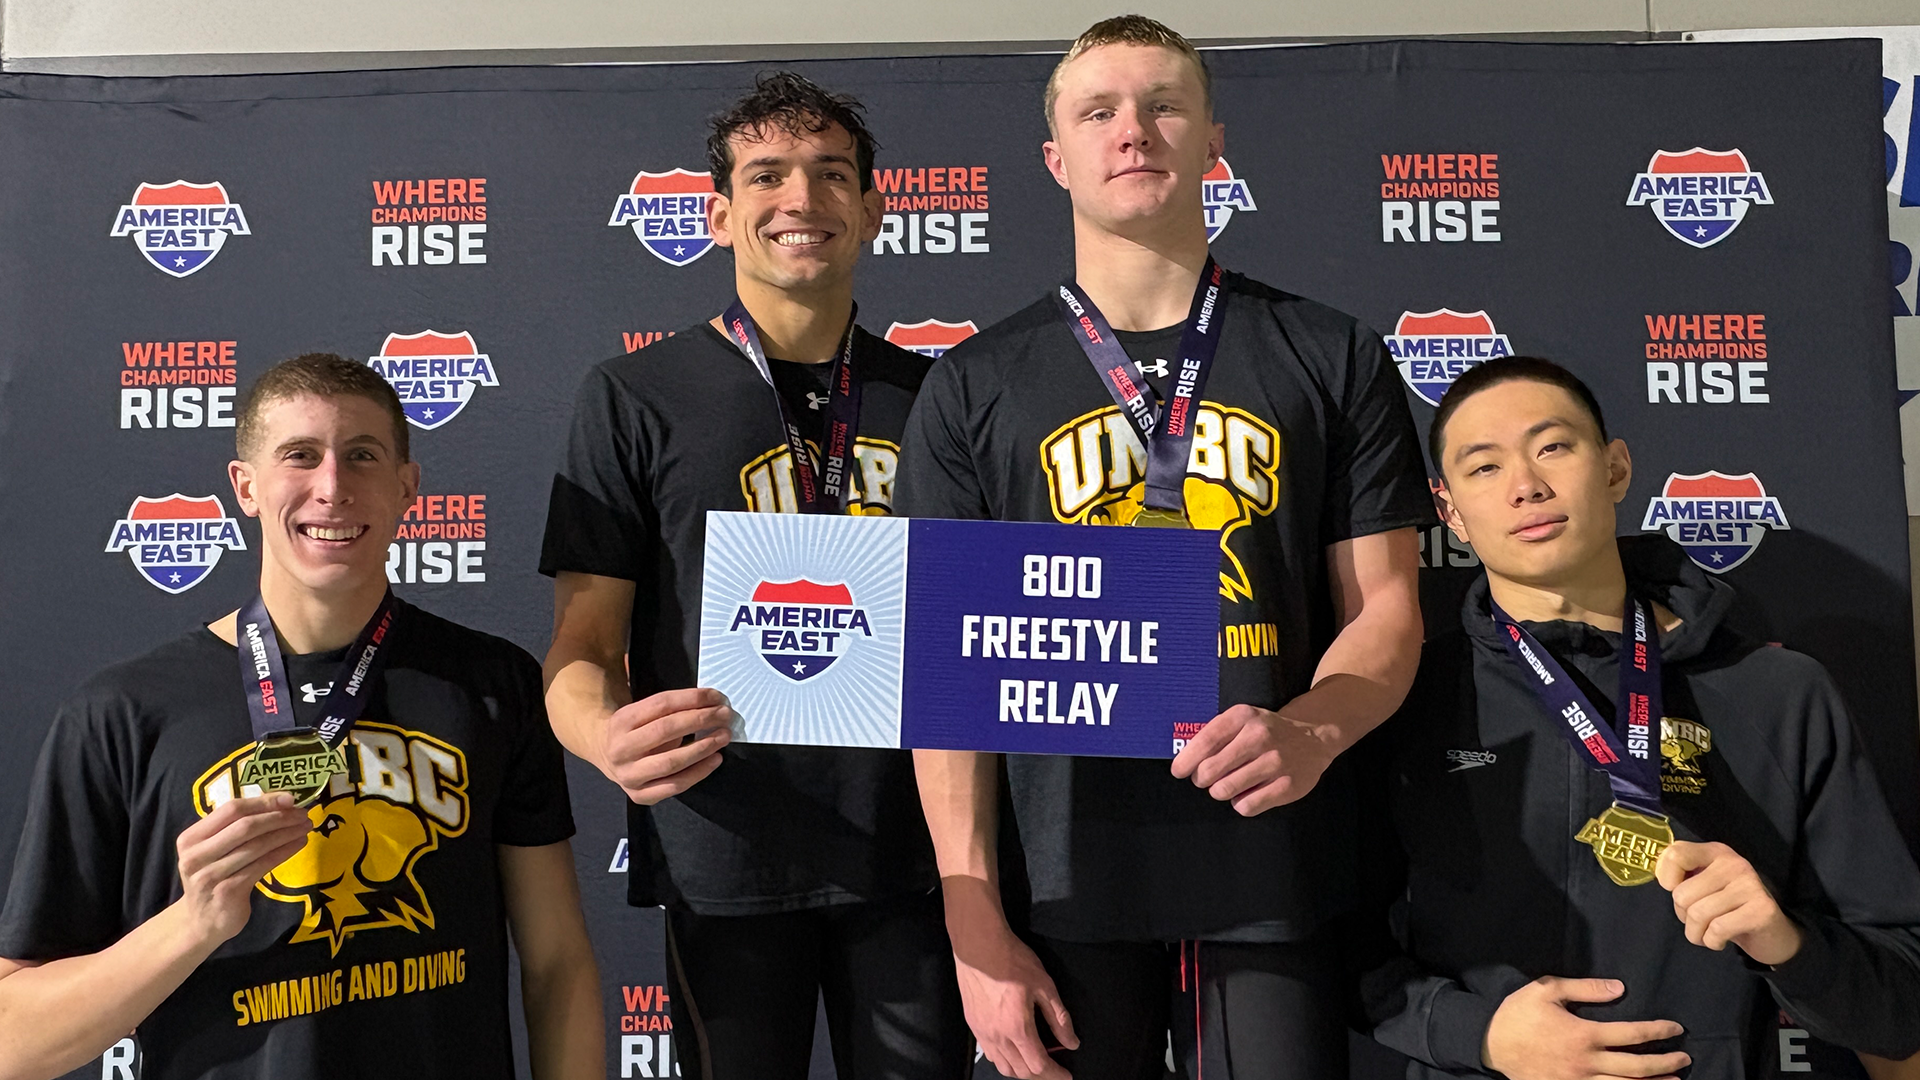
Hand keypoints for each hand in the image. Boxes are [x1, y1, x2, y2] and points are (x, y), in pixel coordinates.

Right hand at [174, 792, 313, 944]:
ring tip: (306, 828)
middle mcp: (196, 855)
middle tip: (303, 814)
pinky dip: (284, 852)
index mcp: (191, 838)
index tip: (290, 798)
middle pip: (245, 826)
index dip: (263, 802)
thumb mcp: (214, 850)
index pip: (231, 810)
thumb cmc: (214, 878)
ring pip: (257, 846)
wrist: (202, 921)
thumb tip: (280, 803)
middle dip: (278, 817)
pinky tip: (298, 844)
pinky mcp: (228, 891)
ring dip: (286, 834)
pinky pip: (262, 865)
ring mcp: (210, 874)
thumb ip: (235, 828)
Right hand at [602, 687, 734, 804]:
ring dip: (703, 748)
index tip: (716, 697)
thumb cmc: (634, 730)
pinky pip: (674, 786)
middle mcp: (621, 749)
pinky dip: (698, 773)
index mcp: (621, 721)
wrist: (606, 755)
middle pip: (665, 730)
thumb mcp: (640, 711)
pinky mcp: (640, 795)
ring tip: (723, 736)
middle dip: (700, 720)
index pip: (661, 704)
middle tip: (724, 715)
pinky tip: (715, 759)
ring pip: (671, 762)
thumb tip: (708, 703)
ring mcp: (629, 775)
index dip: (692, 699)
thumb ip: (668, 707)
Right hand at [945, 884, 1077, 1078]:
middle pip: (1021, 1072)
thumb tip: (1071, 1042)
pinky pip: (990, 1054)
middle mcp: (997, 1036)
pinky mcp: (973, 1025)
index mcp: (1017, 1028)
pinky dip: (1005, 1060)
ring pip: (1003, 1067)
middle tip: (1055, 1071)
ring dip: (1022, 1071)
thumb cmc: (1011, 960)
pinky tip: (1013, 1050)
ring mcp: (982, 1032)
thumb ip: (1059, 1018)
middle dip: (1041, 1076)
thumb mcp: (1044, 985)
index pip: (1039, 1065)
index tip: (1066, 1075)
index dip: (1055, 1074)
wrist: (978, 946)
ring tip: (1036, 1063)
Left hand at [1169, 703, 1333, 814]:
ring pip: (1225, 790)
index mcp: (1243, 717)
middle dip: (1202, 779)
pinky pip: (1246, 806)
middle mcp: (1259, 737)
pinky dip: (1241, 804)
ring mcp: (1275, 762)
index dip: (1186, 761)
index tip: (1178, 771)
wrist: (1314, 736)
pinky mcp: (1287, 786)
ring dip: (1221, 792)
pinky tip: (1248, 793)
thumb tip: (1184, 762)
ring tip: (1230, 784)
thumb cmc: (1266, 730)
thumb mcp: (1242, 719)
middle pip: (1210, 771)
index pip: (1205, 741)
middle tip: (1207, 778)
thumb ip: (1215, 735)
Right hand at [1484, 977, 1688, 1079]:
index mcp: (1584, 1035)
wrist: (1489, 1043)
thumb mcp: (1547, 990)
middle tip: (1684, 1058)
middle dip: (1665, 1062)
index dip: (1658, 1031)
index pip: (1631, 1034)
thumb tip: (1619, 988)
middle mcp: (1586, 1062)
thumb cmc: (1518, 1013)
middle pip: (1636, 1067)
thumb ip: (1585, 989)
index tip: (1675, 1028)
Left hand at [1655, 841, 1802, 965]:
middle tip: (1698, 921)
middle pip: (1681, 894)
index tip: (1674, 890)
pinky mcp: (1761, 910)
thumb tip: (1662, 877)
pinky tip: (1720, 940)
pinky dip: (1712, 941)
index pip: (1676, 854)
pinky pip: (1717, 930)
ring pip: (1697, 914)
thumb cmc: (1729, 908)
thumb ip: (1682, 875)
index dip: (1666, 877)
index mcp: (1716, 852)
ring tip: (1707, 933)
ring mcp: (1750, 885)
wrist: (1773, 933)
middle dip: (1683, 915)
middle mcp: (1734, 863)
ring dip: (1696, 933)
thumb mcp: (1704, 886)